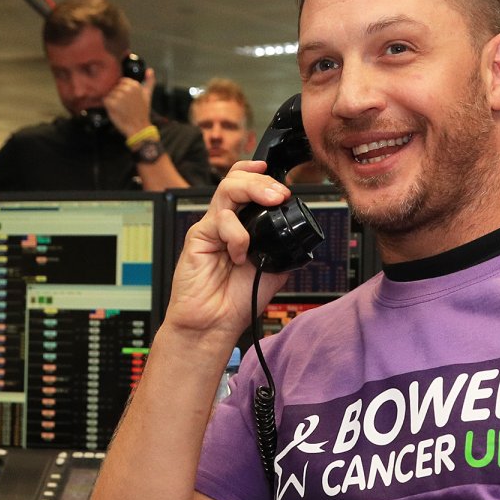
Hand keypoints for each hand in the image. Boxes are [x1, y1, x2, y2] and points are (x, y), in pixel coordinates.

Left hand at [104, 67, 156, 136]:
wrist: (139, 128)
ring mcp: (119, 96)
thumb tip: (150, 69)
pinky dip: (108, 105)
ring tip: (120, 108)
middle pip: (115, 87)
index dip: (122, 90)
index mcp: (135, 85)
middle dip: (117, 95)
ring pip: (109, 93)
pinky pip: (105, 100)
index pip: (121, 82)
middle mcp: (127, 89)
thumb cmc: (142, 112)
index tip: (127, 99)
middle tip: (124, 106)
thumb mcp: (148, 95)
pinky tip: (115, 110)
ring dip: (112, 100)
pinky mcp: (112, 104)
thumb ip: (149, 81)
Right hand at [164, 160, 291, 340]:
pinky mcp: (198, 237)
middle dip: (263, 180)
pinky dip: (236, 234)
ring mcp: (212, 227)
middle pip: (238, 180)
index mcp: (244, 225)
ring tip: (272, 201)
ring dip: (253, 190)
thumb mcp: (274, 269)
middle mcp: (227, 222)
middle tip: (281, 193)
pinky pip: (220, 220)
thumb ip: (283, 247)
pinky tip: (239, 255)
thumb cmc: (238, 300)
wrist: (214, 323)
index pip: (248, 186)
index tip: (284, 184)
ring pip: (228, 189)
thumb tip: (302, 232)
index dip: (262, 177)